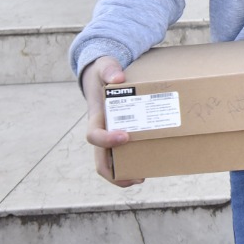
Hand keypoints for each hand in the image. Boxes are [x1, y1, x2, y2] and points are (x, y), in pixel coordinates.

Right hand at [80, 56, 143, 187]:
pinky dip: (134, 159)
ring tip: (142, 176)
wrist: (105, 74)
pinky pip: (125, 152)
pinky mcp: (123, 132)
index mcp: (96, 117)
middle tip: (136, 177)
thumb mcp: (104, 65)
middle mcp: (102, 129)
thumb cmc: (104, 72)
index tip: (125, 136)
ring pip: (111, 161)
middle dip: (114, 172)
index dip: (106, 140)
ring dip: (124, 172)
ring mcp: (112, 133)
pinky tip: (150, 161)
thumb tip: (119, 78)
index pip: (93, 135)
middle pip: (100, 159)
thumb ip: (109, 69)